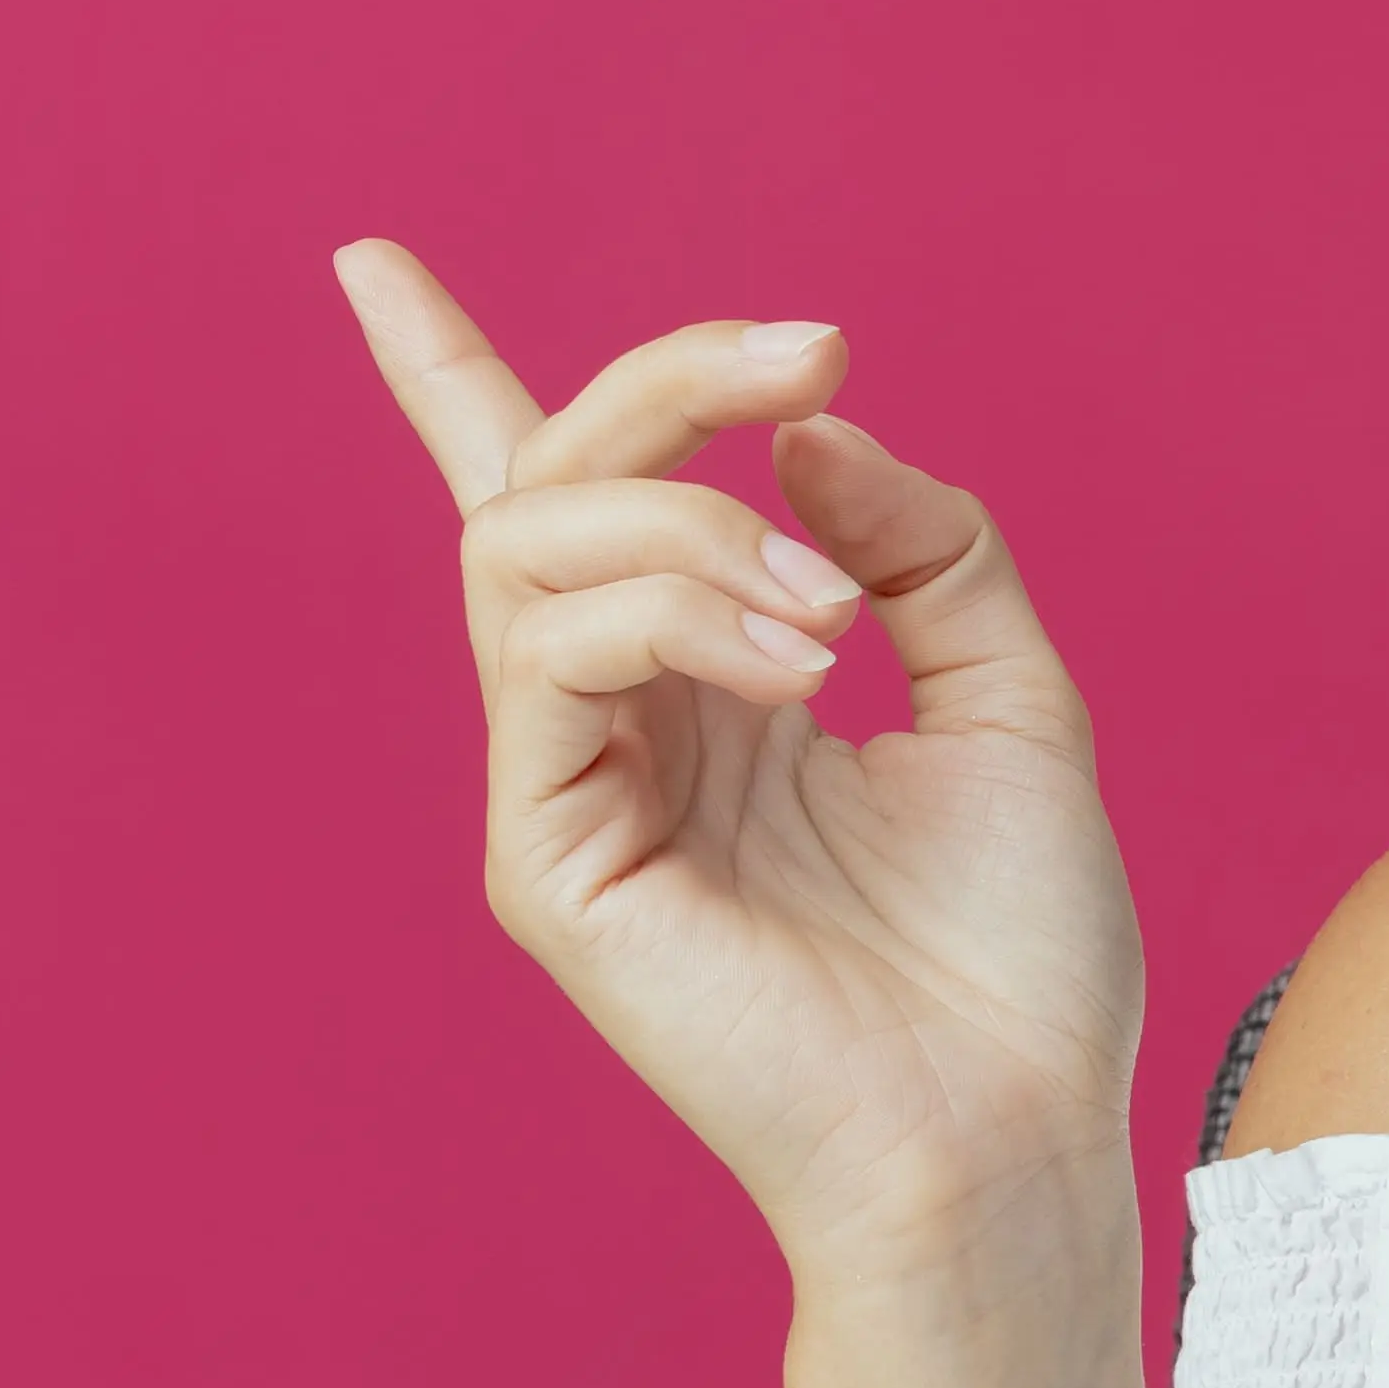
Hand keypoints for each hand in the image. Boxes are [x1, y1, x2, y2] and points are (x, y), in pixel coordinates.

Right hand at [336, 244, 1145, 1287]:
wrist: (1012, 1125)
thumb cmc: (1018, 952)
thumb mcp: (1013, 697)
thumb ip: (926, 548)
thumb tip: (813, 432)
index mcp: (701, 684)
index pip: (552, 507)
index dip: (450, 378)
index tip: (370, 262)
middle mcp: (612, 725)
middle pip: (546, 481)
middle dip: (670, 382)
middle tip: (818, 356)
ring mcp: (562, 789)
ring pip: (532, 544)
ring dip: (693, 517)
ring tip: (833, 614)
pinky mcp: (544, 857)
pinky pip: (549, 655)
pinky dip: (673, 608)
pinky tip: (796, 659)